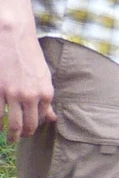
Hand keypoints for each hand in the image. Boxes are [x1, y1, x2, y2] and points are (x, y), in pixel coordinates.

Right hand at [0, 23, 51, 139]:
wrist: (13, 37)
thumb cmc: (29, 56)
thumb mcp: (44, 77)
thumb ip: (46, 98)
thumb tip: (51, 118)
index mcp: (46, 93)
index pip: (41, 119)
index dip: (34, 127)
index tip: (29, 130)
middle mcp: (31, 96)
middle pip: (27, 126)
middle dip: (23, 136)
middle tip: (18, 139)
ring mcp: (12, 94)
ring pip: (12, 124)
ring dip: (10, 134)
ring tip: (8, 137)